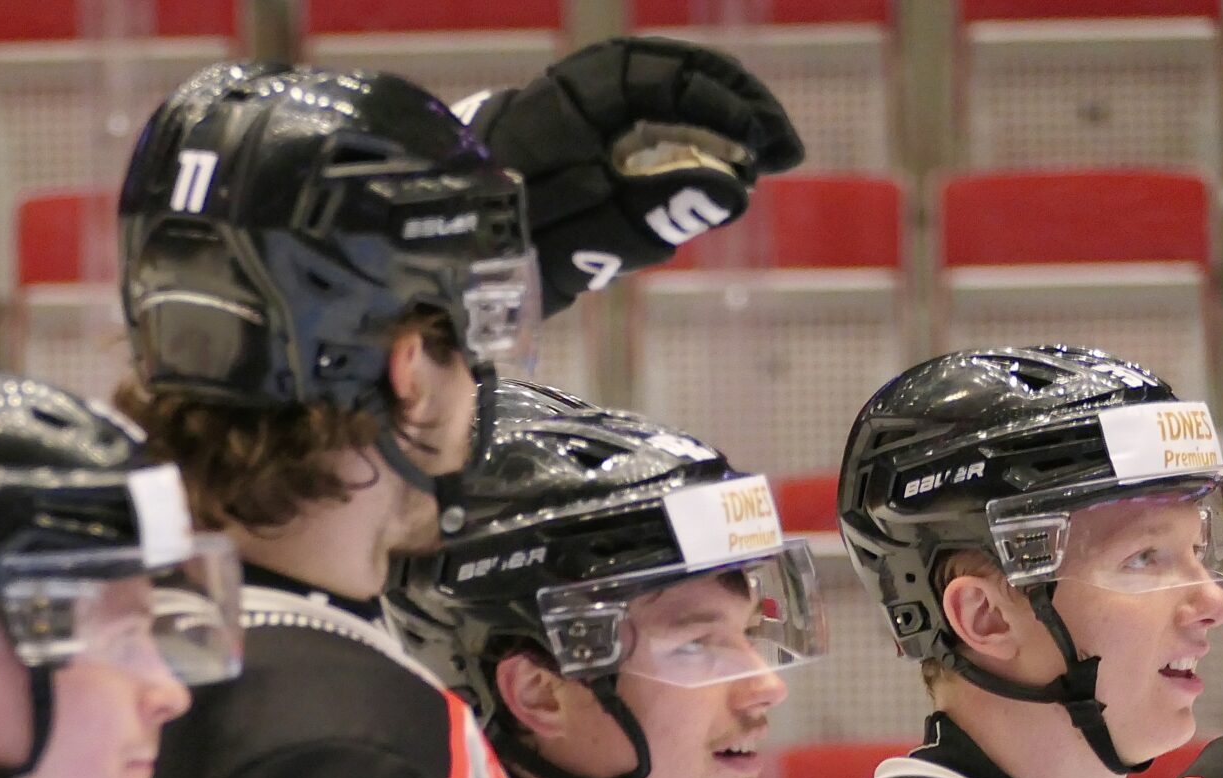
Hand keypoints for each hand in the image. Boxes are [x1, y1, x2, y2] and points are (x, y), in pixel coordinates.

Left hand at [463, 36, 803, 315]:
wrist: (438, 260)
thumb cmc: (499, 252)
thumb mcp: (578, 246)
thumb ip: (651, 216)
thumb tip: (734, 191)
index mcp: (566, 104)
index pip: (662, 76)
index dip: (720, 104)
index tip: (759, 148)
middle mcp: (574, 93)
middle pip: (674, 71)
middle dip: (736, 103)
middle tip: (784, 151)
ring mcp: (579, 114)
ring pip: (666, 93)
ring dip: (719, 117)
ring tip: (761, 158)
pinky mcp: (584, 140)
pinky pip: (648, 121)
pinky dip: (690, 137)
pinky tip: (718, 168)